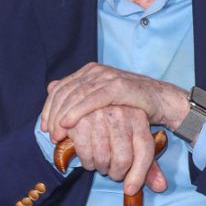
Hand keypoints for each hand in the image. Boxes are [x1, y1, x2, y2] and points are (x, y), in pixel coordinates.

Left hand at [41, 63, 188, 142]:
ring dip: (63, 115)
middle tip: (50, 134)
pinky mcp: (119, 86)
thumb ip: (79, 93)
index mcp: (90, 71)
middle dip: (53, 113)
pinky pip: (93, 99)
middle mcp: (97, 71)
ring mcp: (108, 77)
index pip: (62, 87)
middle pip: (66, 91)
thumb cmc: (131, 103)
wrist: (160, 100)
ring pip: (76, 95)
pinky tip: (68, 123)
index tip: (45, 127)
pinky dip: (78, 111)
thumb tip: (50, 87)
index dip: (49, 107)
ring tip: (57, 134)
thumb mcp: (102, 97)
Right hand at [61, 105, 166, 194]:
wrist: (88, 100)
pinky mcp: (81, 120)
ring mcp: (101, 116)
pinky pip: (85, 153)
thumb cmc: (115, 126)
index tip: (130, 189)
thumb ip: (148, 166)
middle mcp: (122, 115)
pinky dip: (86, 162)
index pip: (145, 151)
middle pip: (123, 159)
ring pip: (103, 158)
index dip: (138, 175)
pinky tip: (88, 158)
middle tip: (112, 172)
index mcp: (139, 119)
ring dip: (100, 168)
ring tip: (100, 163)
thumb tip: (161, 187)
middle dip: (116, 173)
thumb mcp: (134, 140)